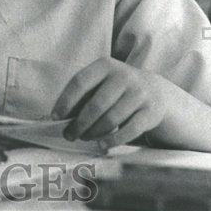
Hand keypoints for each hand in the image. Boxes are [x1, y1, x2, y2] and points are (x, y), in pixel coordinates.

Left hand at [52, 57, 171, 148]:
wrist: (155, 91)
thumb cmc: (116, 88)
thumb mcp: (101, 82)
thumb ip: (82, 95)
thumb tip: (61, 117)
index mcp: (105, 65)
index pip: (80, 82)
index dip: (65, 101)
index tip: (56, 117)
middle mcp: (123, 76)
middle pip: (95, 105)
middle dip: (79, 123)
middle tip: (69, 135)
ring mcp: (139, 93)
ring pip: (111, 119)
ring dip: (94, 132)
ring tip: (84, 137)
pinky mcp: (151, 111)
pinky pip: (129, 130)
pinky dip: (113, 140)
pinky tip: (102, 145)